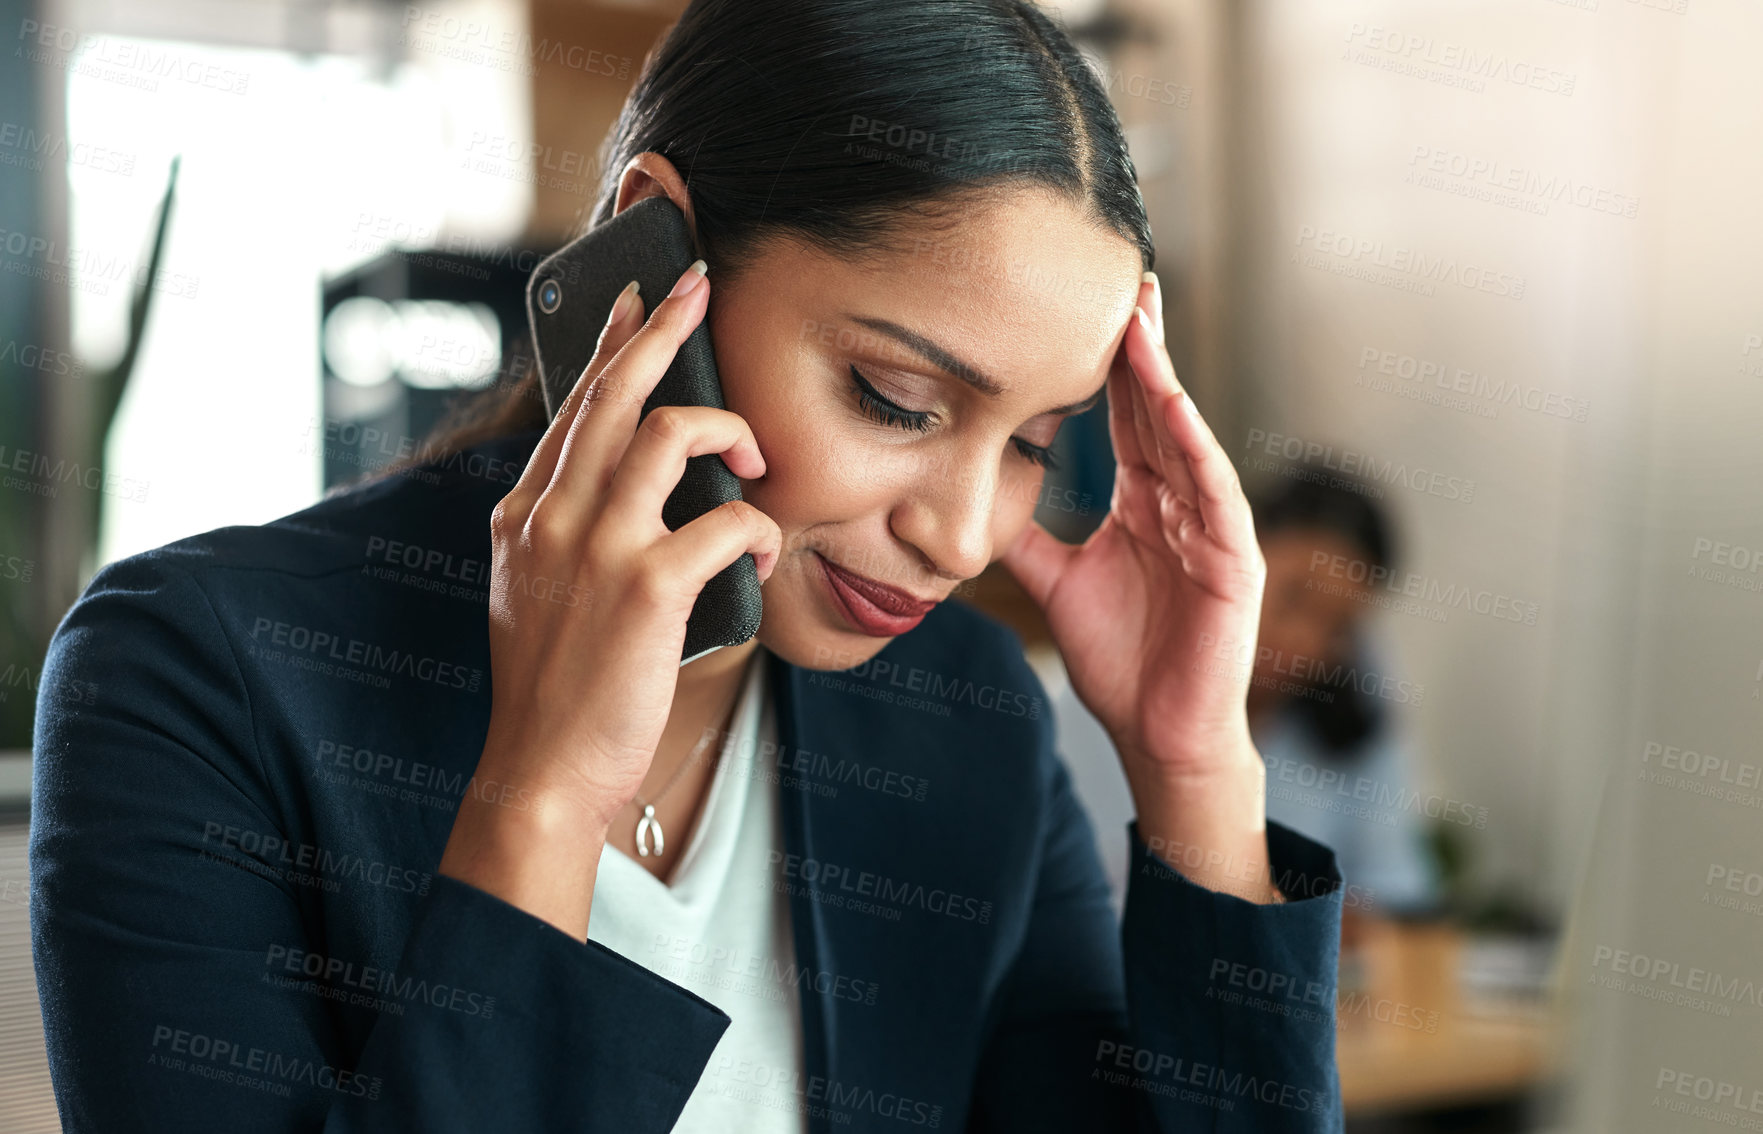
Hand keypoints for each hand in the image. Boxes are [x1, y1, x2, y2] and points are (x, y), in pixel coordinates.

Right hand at [439, 261, 781, 934]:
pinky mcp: (646, 587)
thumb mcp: (533, 590)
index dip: (614, 342)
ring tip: (758, 462)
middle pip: (617, 389)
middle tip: (701, 285)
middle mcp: (552, 514)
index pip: (574, 403)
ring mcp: (596, 546)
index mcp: (524, 512)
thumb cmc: (555, 686)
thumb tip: (621, 480)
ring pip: (673, 432)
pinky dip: (760, 527)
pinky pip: (727, 520)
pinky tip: (763, 552)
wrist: (541, 770)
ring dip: (733, 431)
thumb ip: (565, 529)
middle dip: (666, 326)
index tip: (643, 300)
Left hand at [1002, 273, 1278, 900]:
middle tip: (1124, 276)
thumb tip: (976, 500)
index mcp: (1144, 502)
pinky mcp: (1233, 561)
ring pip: (1184, 438)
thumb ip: (1029, 537)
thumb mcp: (1059, 584)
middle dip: (1141, 346)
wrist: (1158, 734)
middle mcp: (1181, 503)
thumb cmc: (1121, 661)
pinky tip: (1171, 405)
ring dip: (1164, 379)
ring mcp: (1211, 527)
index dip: (1108, 364)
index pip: (1125, 417)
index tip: (1086, 305)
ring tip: (1141, 323)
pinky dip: (1192, 447)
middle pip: (1158, 409)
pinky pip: (1212, 492)